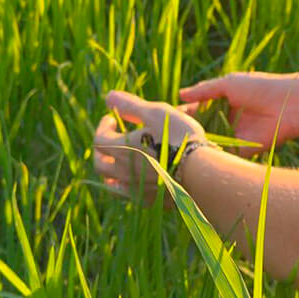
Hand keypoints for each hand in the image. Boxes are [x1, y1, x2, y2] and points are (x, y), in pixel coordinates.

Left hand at [94, 90, 208, 204]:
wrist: (199, 171)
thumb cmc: (177, 137)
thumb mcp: (156, 113)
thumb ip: (130, 105)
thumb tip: (108, 96)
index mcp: (121, 150)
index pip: (99, 139)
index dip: (103, 126)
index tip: (112, 119)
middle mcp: (123, 172)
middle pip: (100, 165)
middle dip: (102, 151)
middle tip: (112, 141)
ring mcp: (136, 190)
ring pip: (113, 184)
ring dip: (112, 172)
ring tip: (122, 162)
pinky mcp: (150, 201)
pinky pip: (133, 195)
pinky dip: (131, 186)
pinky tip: (139, 180)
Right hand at [179, 72, 298, 157]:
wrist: (287, 105)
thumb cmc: (259, 88)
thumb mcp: (229, 84)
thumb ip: (204, 90)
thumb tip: (180, 95)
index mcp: (224, 102)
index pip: (198, 109)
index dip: (184, 114)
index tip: (167, 118)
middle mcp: (228, 120)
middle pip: (201, 127)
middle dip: (187, 131)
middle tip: (168, 136)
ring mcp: (234, 135)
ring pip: (210, 142)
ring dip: (198, 144)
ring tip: (178, 146)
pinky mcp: (243, 150)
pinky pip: (224, 153)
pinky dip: (213, 153)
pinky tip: (197, 155)